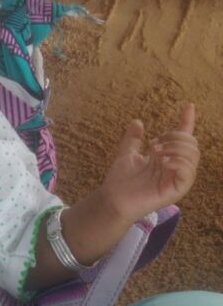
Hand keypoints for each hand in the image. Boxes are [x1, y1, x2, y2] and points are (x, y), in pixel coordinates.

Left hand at [100, 103, 199, 224]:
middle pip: (191, 143)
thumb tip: (136, 122)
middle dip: (174, 136)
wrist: (112, 199)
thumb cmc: (119, 181)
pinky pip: (189, 172)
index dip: (187, 121)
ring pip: (193, 155)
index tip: (188, 105)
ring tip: (155, 153)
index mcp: (166, 157)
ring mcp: (177, 179)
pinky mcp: (177, 190)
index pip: (183, 138)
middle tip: (153, 144)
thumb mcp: (126, 154)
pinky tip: (163, 162)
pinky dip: (178, 161)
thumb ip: (133, 139)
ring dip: (174, 148)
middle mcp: (175, 168)